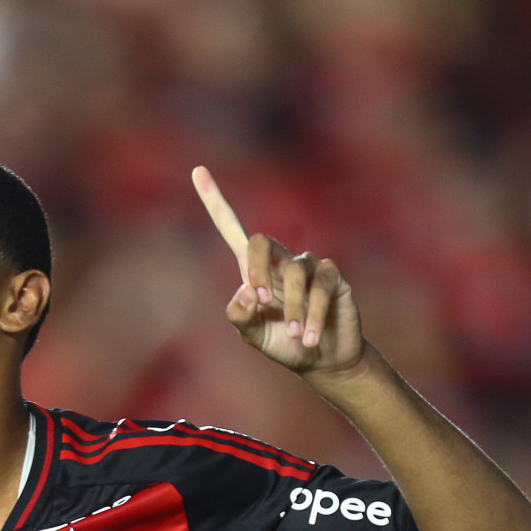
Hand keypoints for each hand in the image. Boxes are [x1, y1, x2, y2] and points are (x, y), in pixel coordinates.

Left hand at [192, 166, 364, 379]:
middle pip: (260, 242)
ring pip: (293, 273)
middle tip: (258, 304)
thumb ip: (241, 317)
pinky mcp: (332, 277)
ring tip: (296, 336)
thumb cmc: (284, 343)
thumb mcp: (254, 336)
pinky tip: (309, 338)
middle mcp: (280, 261)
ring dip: (292, 308)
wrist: (322, 360)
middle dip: (256, 271)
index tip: (197, 170)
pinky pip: (321, 286)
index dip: (215, 202)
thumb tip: (244, 292)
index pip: (232, 229)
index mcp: (254, 270)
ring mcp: (307, 266)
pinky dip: (312, 313)